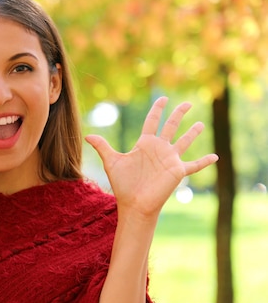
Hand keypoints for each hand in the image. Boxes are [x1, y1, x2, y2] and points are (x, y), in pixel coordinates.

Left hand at [85, 96, 217, 218]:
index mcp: (145, 144)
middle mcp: (159, 149)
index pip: (152, 122)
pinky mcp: (178, 171)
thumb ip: (102, 147)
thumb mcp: (112, 162)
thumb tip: (86, 135)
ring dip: (193, 133)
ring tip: (201, 123)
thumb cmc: (123, 184)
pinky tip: (215, 157)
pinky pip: (194, 165)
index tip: (163, 98)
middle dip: (179, 114)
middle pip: (171, 126)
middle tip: (188, 103)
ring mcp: (170, 159)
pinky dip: (205, 161)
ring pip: (184, 141)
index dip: (157, 109)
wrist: (134, 204)